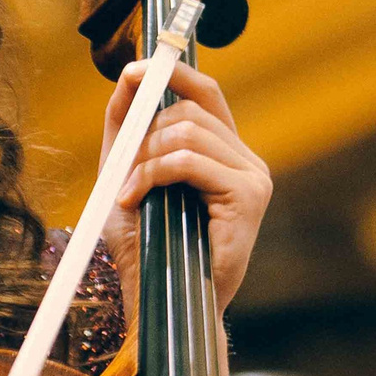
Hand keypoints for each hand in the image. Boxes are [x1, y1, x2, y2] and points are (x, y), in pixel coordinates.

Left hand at [99, 57, 271, 312]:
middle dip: (145, 132)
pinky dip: (152, 175)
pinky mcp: (247, 197)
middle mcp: (246, 162)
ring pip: (188, 131)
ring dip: (144, 159)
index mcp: (226, 156)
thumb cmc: (148, 252)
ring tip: (127, 194)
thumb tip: (128, 77)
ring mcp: (253, 178)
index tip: (137, 68)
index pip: (207, 92)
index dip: (173, 72)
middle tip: (122, 171)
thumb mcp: (129, 180)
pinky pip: (189, 161)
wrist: (163, 307)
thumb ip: (128, 132)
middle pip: (192, 108)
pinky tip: (134, 201)